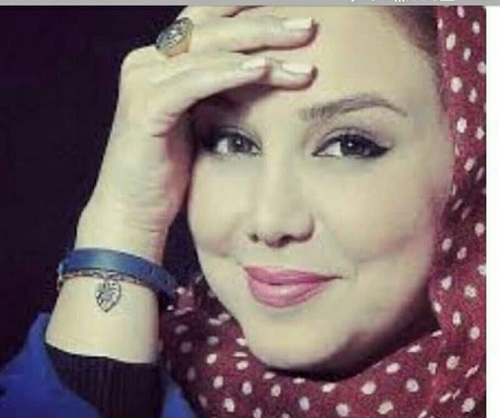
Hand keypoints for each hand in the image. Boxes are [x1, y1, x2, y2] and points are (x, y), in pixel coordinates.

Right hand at [75, 6, 315, 263]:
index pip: (212, 20)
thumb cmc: (167, 175)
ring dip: (259, 48)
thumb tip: (265, 74)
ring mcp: (143, 81)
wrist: (132, 212)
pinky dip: (230, 73)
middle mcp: (147, 61)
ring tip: (300, 53)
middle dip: (265, 23)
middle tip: (309, 26)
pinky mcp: (146, 107)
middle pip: (213, 25)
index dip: (252, 14)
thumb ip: (219, 93)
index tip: (296, 19)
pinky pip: (196, 81)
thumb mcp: (198, 124)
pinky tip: (263, 70)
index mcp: (160, 61)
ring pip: (210, 49)